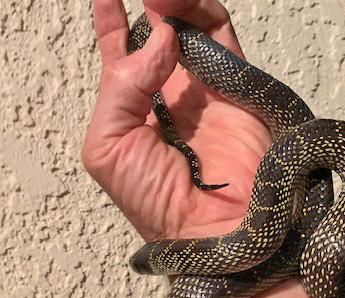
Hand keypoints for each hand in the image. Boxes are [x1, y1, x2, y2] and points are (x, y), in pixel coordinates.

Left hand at [82, 0, 271, 242]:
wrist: (212, 228)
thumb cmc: (153, 200)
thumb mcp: (108, 148)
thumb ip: (119, 88)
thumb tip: (159, 38)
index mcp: (133, 109)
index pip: (119, 55)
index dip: (110, 21)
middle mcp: (168, 94)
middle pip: (157, 31)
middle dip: (148, 8)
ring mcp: (203, 88)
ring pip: (189, 25)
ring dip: (172, 4)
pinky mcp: (236, 87)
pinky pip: (221, 37)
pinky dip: (203, 13)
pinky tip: (177, 13)